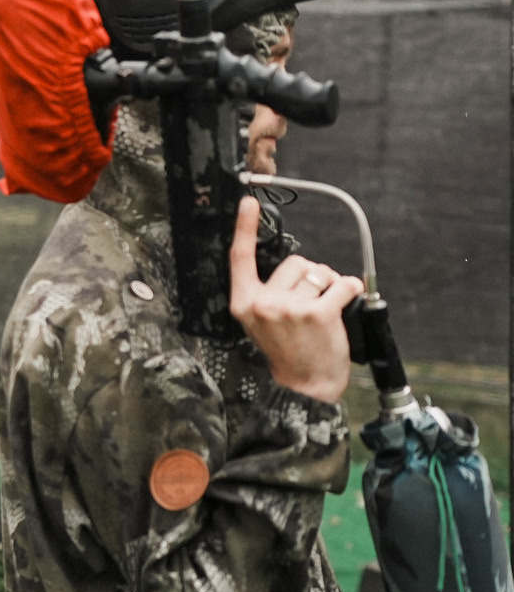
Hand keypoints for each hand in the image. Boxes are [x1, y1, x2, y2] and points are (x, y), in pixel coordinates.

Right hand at [227, 197, 359, 403]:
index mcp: (244, 303)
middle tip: (309, 303)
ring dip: (329, 287)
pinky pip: (341, 285)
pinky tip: (349, 300)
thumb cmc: (287, 353)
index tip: (247, 204)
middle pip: (294, 263)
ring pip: (319, 274)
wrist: (304, 386)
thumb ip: (265, 293)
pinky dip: (351, 290)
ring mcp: (289, 309)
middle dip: (309, 277)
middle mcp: (263, 304)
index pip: (240, 258)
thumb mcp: (260, 323)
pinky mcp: (317, 314)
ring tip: (325, 310)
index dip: (243, 228)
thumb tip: (294, 267)